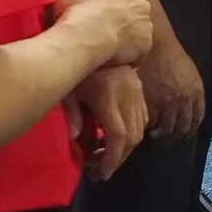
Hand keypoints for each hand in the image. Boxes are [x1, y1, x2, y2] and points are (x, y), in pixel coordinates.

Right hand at [53, 0, 152, 66]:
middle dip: (117, 26)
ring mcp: (146, 27)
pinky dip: (125, 58)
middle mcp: (141, 6)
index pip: (119, 0)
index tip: (94, 20)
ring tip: (101, 50)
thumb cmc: (75, 13)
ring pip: (134, 36)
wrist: (86, 37)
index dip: (105, 12)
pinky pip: (135, 54)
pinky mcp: (146, 47)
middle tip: (98, 36)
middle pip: (130, 17)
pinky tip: (109, 61)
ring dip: (122, 42)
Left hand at [66, 65, 147, 179]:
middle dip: (119, 157)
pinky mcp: (140, 88)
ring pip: (141, 127)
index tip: (102, 172)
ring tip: (107, 155)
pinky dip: (133, 131)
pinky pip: (143, 116)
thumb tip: (76, 138)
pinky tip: (116, 135)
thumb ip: (72, 114)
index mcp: (109, 97)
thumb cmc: (75, 66)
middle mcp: (128, 95)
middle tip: (102, 169)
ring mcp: (137, 90)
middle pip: (133, 136)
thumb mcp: (68, 89)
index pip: (118, 136)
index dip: (112, 158)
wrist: (94, 39)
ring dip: (126, 146)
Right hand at [139, 35, 205, 139]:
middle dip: (175, 134)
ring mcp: (168, 103)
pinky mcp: (151, 102)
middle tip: (166, 136)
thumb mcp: (190, 73)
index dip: (190, 127)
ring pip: (167, 128)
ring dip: (160, 133)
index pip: (197, 118)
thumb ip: (191, 91)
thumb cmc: (171, 55)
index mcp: (197, 93)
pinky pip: (151, 121)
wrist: (154, 45)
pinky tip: (144, 123)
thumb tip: (189, 107)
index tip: (183, 131)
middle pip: (183, 127)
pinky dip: (148, 125)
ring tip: (153, 133)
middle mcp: (185, 100)